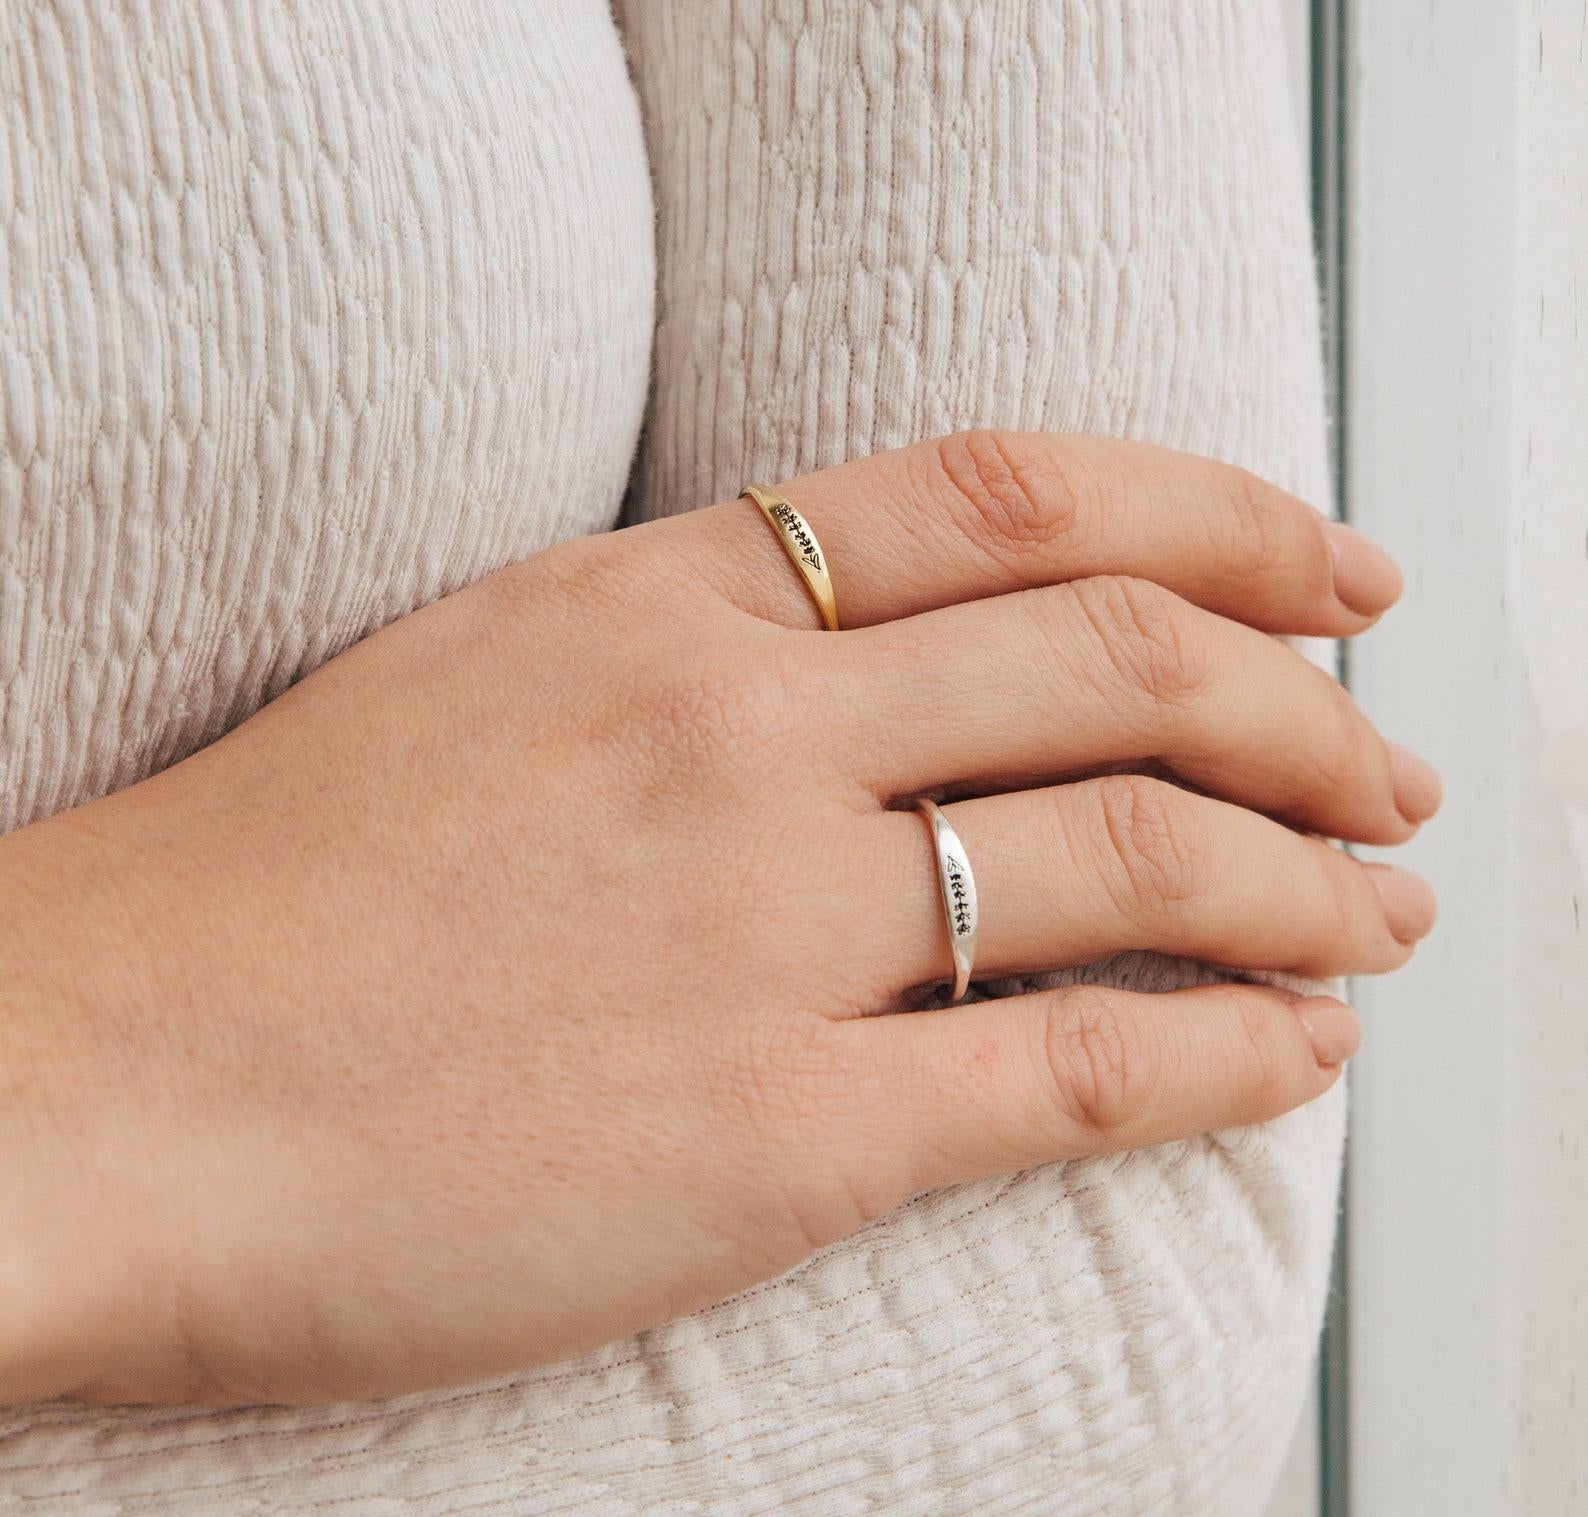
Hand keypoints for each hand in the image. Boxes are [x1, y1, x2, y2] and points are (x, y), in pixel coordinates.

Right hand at [0, 430, 1437, 1406]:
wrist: (89, 1081)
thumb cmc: (263, 891)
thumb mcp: (495, 680)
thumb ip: (697, 657)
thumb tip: (877, 676)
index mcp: (660, 603)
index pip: (1018, 498)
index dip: (1222, 517)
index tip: (1330, 571)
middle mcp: (734, 736)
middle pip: (1124, 663)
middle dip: (1308, 707)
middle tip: (1390, 765)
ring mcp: (756, 932)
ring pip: (1136, 864)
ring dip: (1304, 886)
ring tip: (1385, 914)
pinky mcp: (762, 1140)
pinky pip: (1067, 1077)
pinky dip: (1225, 1061)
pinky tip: (1301, 1057)